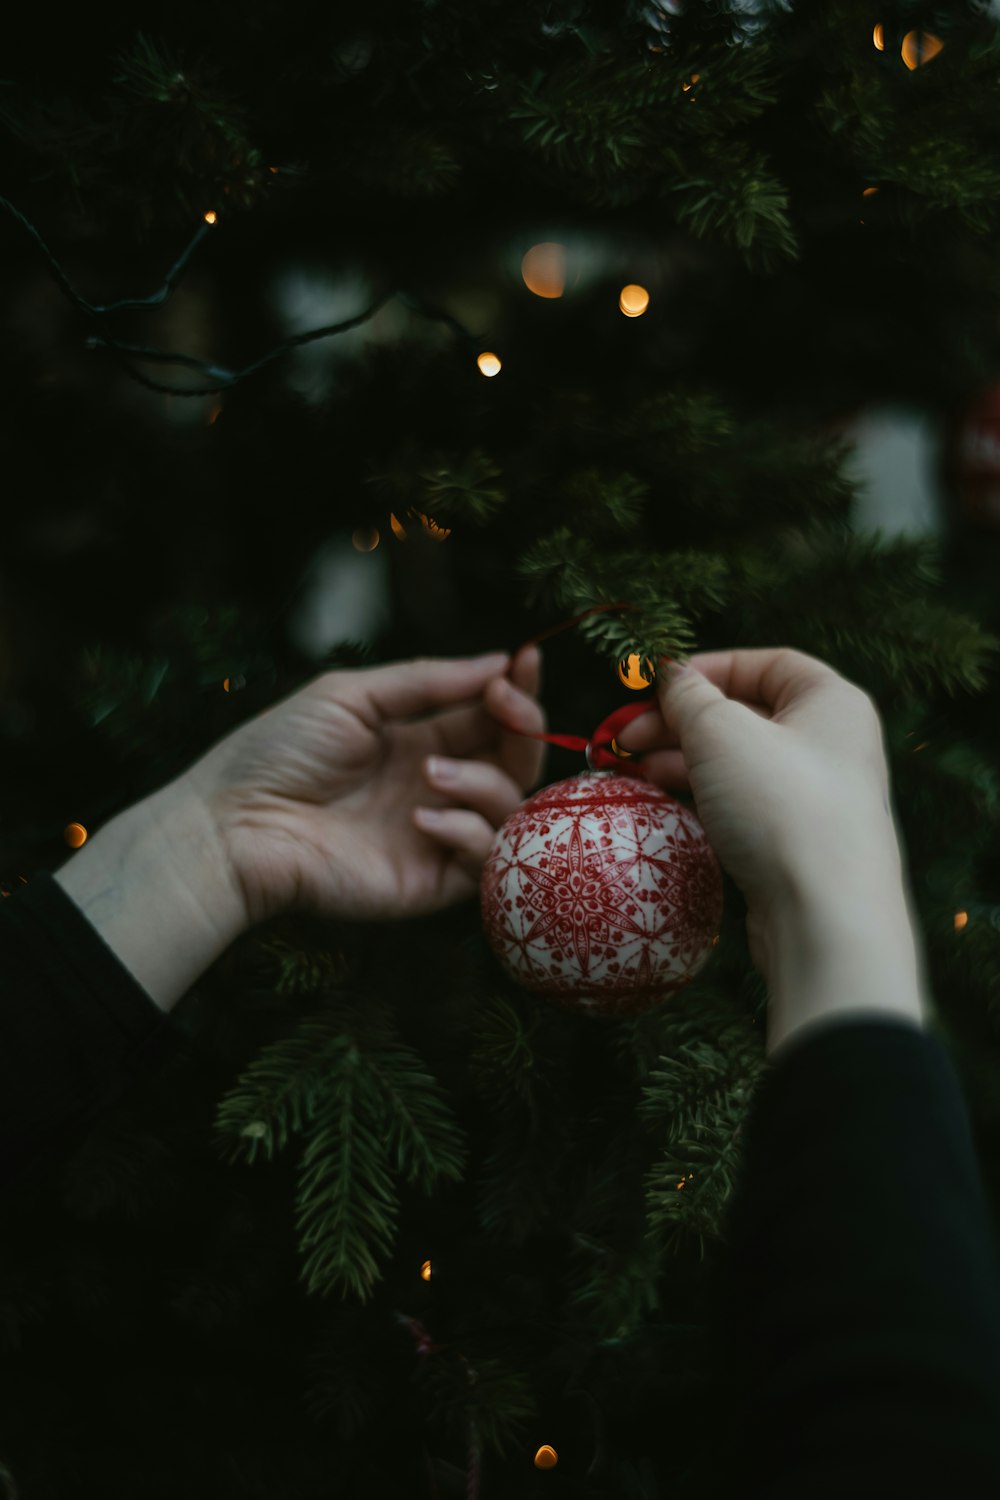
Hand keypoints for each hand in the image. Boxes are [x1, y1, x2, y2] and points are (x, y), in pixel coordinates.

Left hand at [185, 645, 546, 926]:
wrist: (235, 825)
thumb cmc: (278, 752)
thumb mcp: (351, 696)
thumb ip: (426, 681)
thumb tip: (498, 662)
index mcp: (420, 741)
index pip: (492, 718)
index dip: (517, 690)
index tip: (525, 659)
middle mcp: (437, 788)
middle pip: (516, 762)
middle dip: (523, 727)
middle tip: (503, 704)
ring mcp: (437, 837)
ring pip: (511, 809)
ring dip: (485, 781)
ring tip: (431, 773)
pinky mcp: (431, 883)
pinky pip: (486, 861)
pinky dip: (468, 832)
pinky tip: (421, 819)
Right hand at [615, 647, 904, 982]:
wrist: (825, 917)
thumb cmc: (780, 805)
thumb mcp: (721, 732)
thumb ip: (689, 696)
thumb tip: (671, 676)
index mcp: (831, 701)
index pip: (766, 663)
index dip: (707, 668)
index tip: (656, 686)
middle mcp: (832, 744)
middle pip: (745, 714)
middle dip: (679, 722)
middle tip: (625, 738)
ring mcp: (817, 798)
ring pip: (738, 763)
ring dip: (682, 760)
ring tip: (633, 771)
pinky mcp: (798, 845)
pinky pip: (743, 804)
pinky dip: (703, 796)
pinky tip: (665, 803)